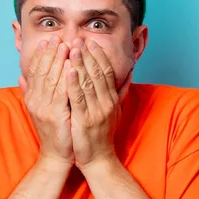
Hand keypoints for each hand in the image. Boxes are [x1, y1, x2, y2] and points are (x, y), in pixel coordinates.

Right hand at [19, 36, 73, 167]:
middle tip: (59, 37)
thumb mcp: (39, 109)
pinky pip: (62, 93)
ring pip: (52, 79)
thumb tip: (20, 76)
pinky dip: (67, 78)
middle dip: (51, 53)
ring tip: (67, 46)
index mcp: (32, 98)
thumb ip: (29, 92)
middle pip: (43, 71)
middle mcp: (35, 101)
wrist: (56, 155)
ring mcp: (45, 109)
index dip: (41, 55)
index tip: (49, 40)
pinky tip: (73, 67)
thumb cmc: (52, 131)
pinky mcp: (57, 116)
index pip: (35, 71)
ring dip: (59, 61)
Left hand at [66, 39, 132, 169]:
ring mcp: (96, 111)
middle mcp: (106, 103)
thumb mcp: (115, 110)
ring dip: (80, 63)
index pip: (106, 72)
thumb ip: (121, 91)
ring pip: (88, 82)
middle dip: (88, 54)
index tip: (91, 42)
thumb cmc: (102, 134)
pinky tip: (68, 70)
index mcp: (112, 99)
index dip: (99, 55)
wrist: (98, 159)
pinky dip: (74, 82)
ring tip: (72, 48)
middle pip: (97, 73)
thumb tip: (130, 73)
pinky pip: (79, 98)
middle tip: (79, 38)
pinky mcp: (85, 120)